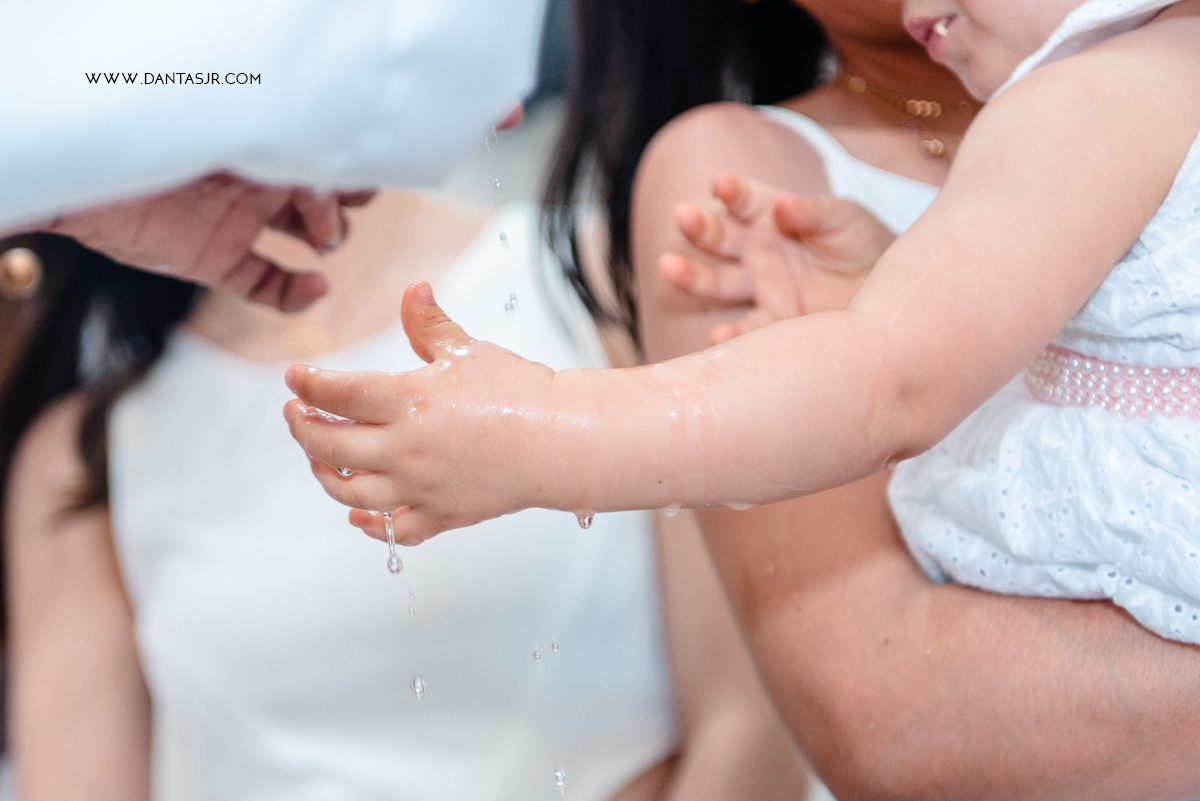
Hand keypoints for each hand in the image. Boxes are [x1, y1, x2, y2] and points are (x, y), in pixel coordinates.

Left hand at [44, 173, 373, 311]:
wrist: (82, 183)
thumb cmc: (146, 142)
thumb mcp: (214, 134)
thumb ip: (265, 146)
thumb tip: (317, 168)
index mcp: (254, 147)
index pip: (317, 159)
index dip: (337, 172)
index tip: (332, 183)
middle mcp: (254, 185)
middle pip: (325, 196)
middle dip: (343, 204)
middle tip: (329, 212)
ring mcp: (238, 226)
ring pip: (309, 238)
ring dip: (328, 240)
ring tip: (319, 243)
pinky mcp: (217, 263)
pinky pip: (268, 286)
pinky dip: (296, 295)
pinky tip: (316, 289)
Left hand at [283, 282, 555, 543]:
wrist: (560, 439)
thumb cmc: (519, 392)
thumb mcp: (468, 349)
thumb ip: (430, 324)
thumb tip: (413, 291)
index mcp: (406, 401)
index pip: (337, 394)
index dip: (308, 385)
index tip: (295, 379)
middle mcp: (404, 448)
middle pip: (329, 446)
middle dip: (303, 430)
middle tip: (295, 416)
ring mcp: (420, 486)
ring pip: (350, 492)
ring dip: (324, 476)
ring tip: (318, 460)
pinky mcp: (442, 513)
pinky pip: (394, 528)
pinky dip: (369, 525)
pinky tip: (357, 514)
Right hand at [659, 173, 895, 343]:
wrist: (887, 292)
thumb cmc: (863, 242)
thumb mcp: (844, 218)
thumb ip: (813, 211)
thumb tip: (782, 204)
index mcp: (771, 215)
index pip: (743, 199)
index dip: (731, 191)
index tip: (721, 184)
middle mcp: (757, 249)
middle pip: (719, 237)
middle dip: (700, 226)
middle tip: (683, 215)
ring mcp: (761, 287)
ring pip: (717, 282)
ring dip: (692, 275)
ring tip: (669, 266)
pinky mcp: (773, 321)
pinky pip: (745, 329)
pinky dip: (729, 336)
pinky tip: (716, 336)